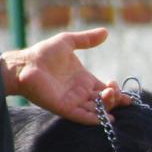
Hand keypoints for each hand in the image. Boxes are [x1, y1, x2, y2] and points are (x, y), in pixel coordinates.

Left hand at [2, 28, 129, 124]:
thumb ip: (87, 39)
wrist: (25, 64)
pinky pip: (82, 117)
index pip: (105, 90)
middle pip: (104, 102)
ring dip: (107, 107)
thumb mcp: (68, 42)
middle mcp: (81, 93)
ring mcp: (73, 101)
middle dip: (115, 99)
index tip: (126, 93)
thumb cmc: (43, 53)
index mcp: (84, 80)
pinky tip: (106, 118)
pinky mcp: (65, 108)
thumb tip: (106, 32)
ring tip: (111, 95)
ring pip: (96, 110)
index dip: (117, 92)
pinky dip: (95, 119)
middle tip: (118, 92)